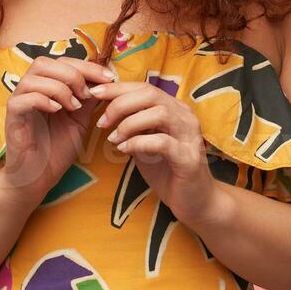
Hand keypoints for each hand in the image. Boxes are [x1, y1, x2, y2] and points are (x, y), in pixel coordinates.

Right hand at [0, 55, 115, 209]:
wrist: (38, 177)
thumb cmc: (56, 149)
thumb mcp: (79, 120)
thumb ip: (88, 100)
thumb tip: (106, 81)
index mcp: (45, 86)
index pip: (63, 61)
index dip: (87, 66)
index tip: (109, 78)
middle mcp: (29, 89)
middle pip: (45, 62)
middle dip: (72, 73)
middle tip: (87, 94)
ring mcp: (18, 101)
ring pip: (34, 77)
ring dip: (60, 87)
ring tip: (74, 106)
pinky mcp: (12, 116)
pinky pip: (23, 98)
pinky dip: (43, 99)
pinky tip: (58, 111)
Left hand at [91, 82, 220, 225]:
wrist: (195, 202)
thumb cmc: (168, 171)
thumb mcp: (146, 143)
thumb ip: (133, 126)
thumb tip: (106, 111)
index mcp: (175, 109)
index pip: (145, 88)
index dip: (118, 88)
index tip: (95, 92)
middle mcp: (185, 117)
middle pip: (151, 94)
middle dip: (120, 103)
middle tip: (102, 121)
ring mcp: (190, 136)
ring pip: (159, 113)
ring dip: (129, 123)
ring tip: (114, 138)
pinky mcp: (188, 158)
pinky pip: (162, 142)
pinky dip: (139, 143)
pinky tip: (125, 150)